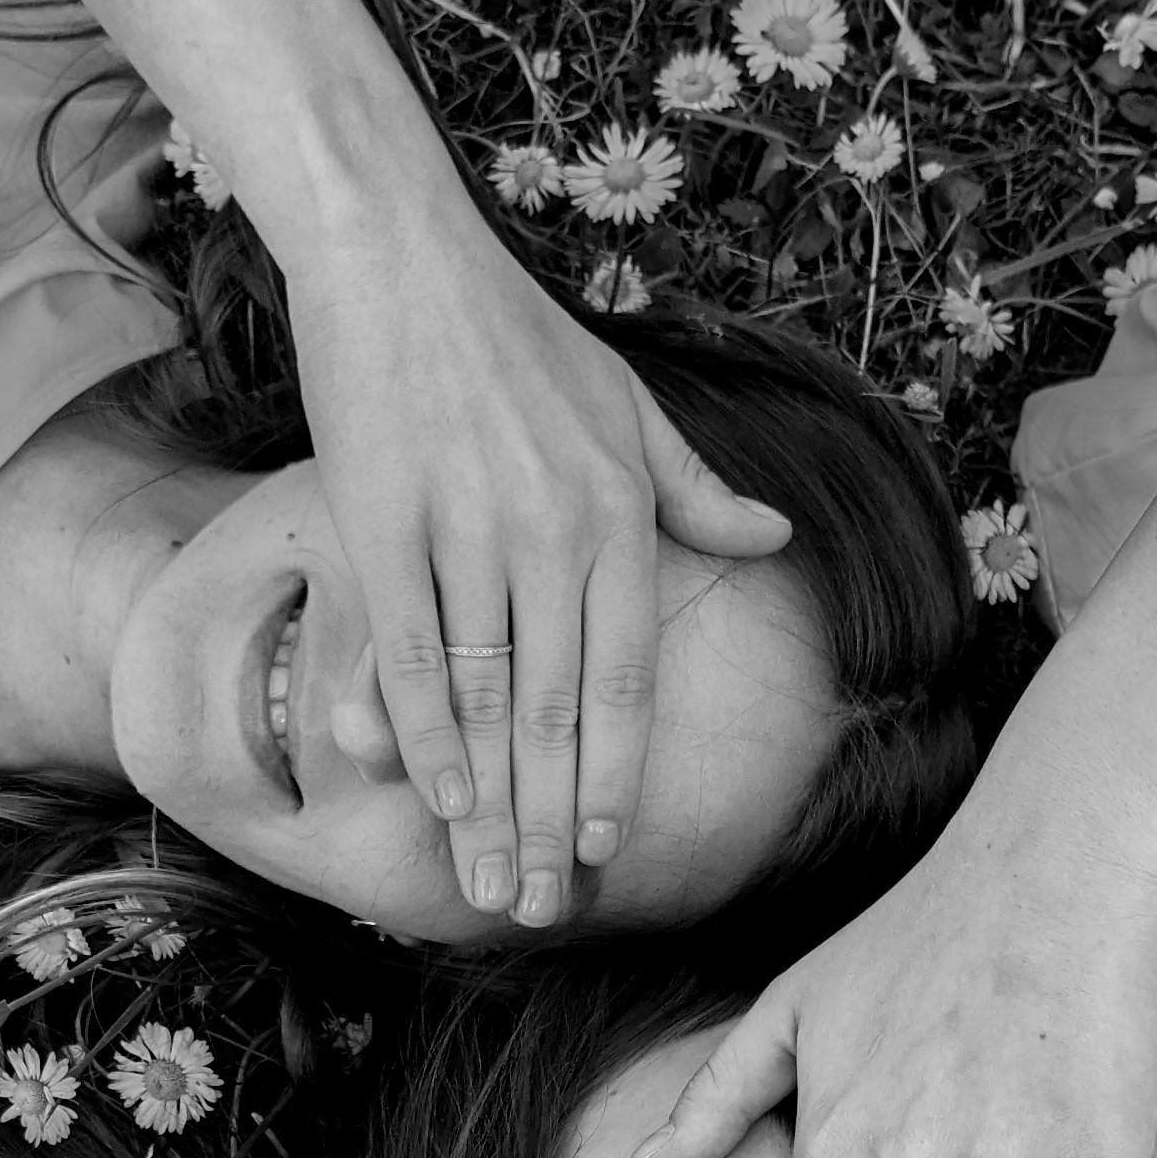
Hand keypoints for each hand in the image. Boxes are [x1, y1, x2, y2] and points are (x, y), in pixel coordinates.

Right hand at [280, 194, 787, 929]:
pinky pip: (414, 651)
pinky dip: (426, 734)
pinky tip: (436, 797)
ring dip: (487, 806)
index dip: (615, 770)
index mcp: (619, 511)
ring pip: (487, 700)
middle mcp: (554, 529)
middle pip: (558, 711)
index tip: (605, 847)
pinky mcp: (384, 519)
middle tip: (543, 906)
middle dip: (549, 822)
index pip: (626, 674)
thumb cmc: (515, 333)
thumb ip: (692, 489)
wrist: (402, 251)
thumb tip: (771, 543)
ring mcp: (468, 527)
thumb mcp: (628, 401)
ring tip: (487, 884)